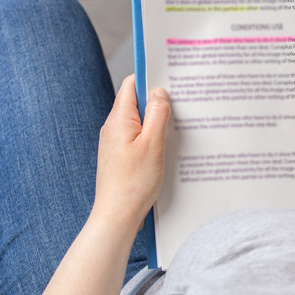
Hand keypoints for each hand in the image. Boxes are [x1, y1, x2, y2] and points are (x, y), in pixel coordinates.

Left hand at [92, 75, 170, 235]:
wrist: (117, 216)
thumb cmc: (134, 183)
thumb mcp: (153, 144)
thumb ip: (157, 114)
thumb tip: (159, 93)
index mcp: (119, 120)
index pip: (132, 85)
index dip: (150, 78)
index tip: (170, 77)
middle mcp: (114, 128)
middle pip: (136, 102)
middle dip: (158, 100)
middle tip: (181, 102)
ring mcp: (116, 142)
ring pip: (139, 121)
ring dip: (157, 121)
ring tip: (176, 125)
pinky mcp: (121, 156)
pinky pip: (138, 137)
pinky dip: (152, 136)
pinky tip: (166, 145)